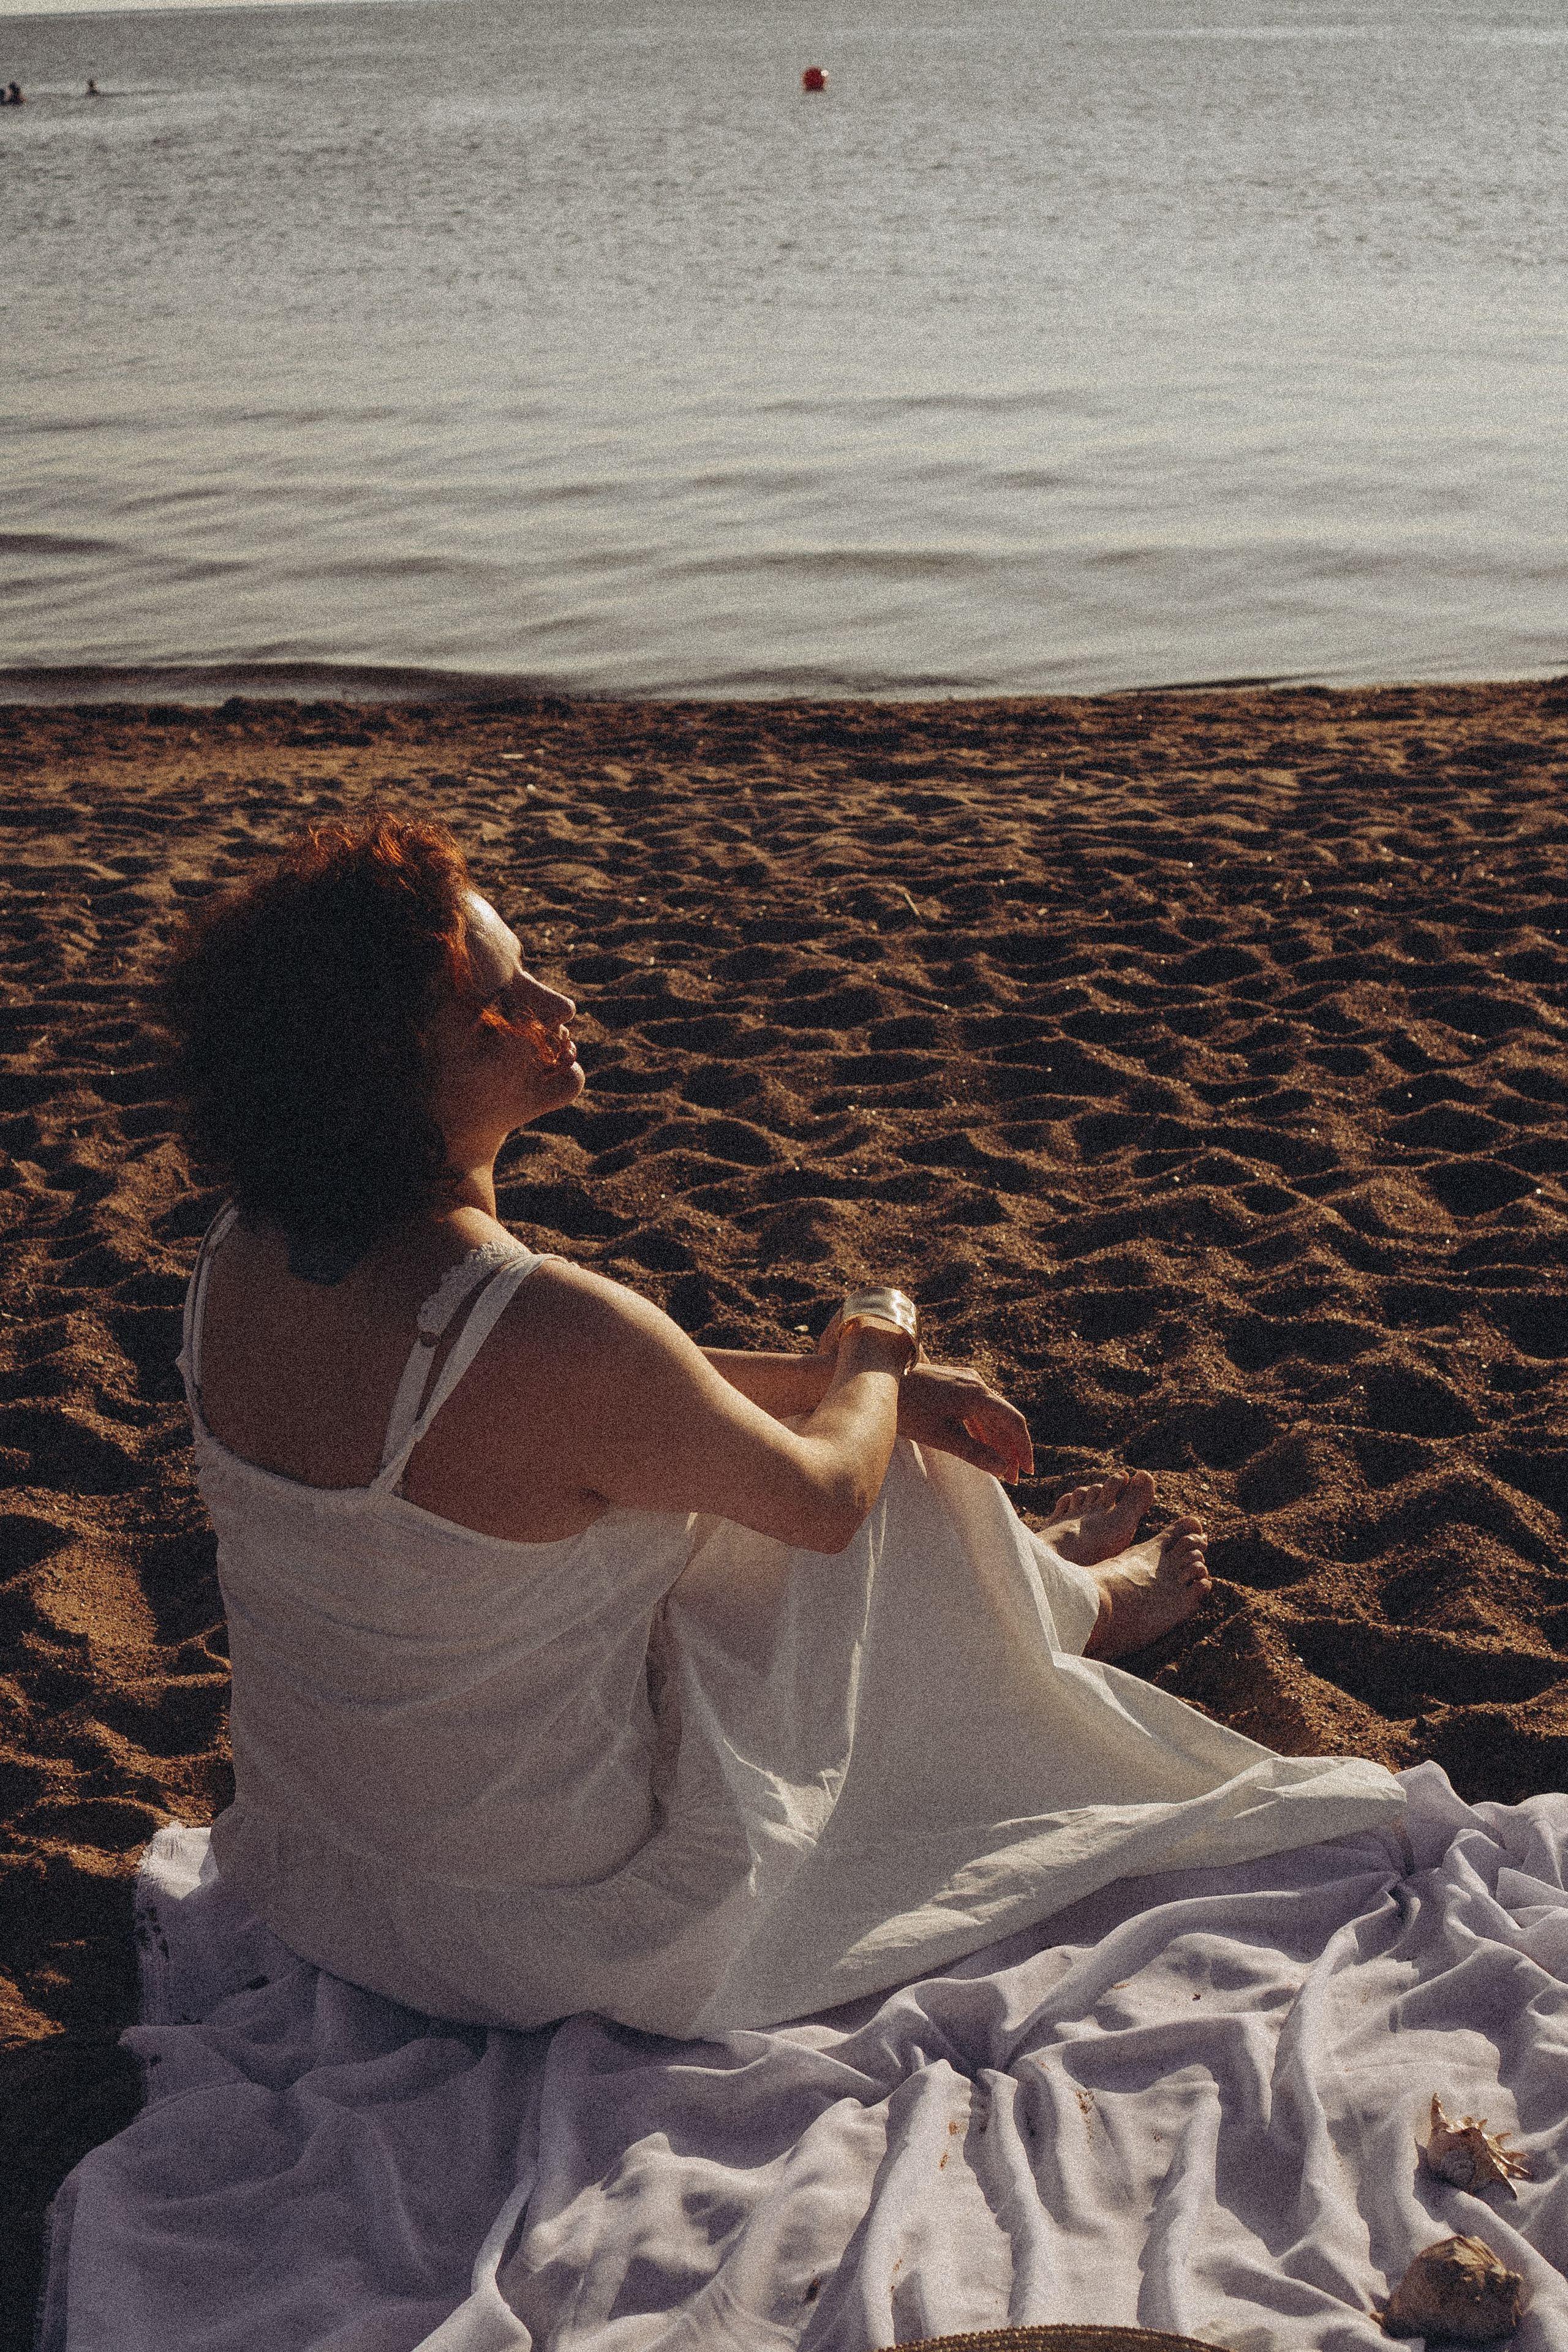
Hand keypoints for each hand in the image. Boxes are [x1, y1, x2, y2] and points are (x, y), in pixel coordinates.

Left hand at [895, 1360, 1032, 1485]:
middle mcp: (975, 1383)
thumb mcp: (941, 1437)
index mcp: (978, 1394)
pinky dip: (981, 1429)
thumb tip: (1003, 1469)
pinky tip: (981, 1447)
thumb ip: (974, 1453)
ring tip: (999, 1468)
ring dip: (996, 1441)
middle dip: (1010, 1449)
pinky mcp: (952, 1383)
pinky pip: (976, 1408)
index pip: (1013, 1421)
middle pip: (1004, 1418)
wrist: (878, 1381)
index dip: (1023, 1448)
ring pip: (990, 1414)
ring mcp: (964, 1381)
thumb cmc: (907, 1409)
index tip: (1026, 1472)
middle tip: (1012, 1479)